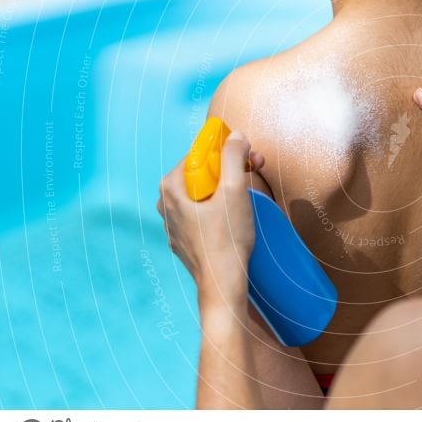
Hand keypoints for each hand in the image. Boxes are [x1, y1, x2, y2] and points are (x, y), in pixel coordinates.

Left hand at [157, 131, 267, 309]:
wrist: (223, 285)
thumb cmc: (227, 239)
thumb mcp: (235, 191)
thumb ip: (234, 157)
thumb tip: (236, 136)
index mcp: (171, 187)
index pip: (200, 154)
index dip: (227, 151)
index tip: (249, 158)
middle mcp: (166, 204)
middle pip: (202, 173)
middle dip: (230, 169)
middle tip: (254, 171)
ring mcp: (174, 225)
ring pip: (203, 194)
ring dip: (227, 189)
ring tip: (249, 197)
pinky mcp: (186, 241)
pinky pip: (203, 214)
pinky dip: (220, 209)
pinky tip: (236, 219)